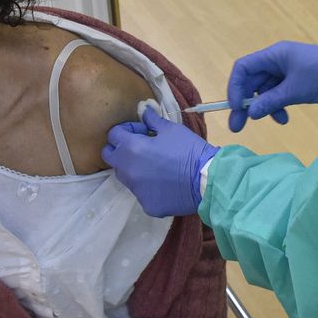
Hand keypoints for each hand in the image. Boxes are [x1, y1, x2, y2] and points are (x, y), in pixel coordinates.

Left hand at [103, 106, 217, 216]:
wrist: (207, 180)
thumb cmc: (189, 150)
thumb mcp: (172, 130)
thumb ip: (152, 121)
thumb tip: (143, 112)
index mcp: (131, 149)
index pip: (113, 135)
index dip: (126, 130)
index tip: (143, 132)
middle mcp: (128, 171)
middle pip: (111, 157)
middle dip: (121, 149)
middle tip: (141, 147)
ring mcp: (136, 190)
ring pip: (125, 176)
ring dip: (133, 168)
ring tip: (155, 166)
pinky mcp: (146, 205)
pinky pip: (140, 192)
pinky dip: (148, 186)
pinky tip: (165, 183)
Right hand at [226, 41, 317, 132]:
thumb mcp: (295, 90)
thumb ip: (270, 101)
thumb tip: (250, 113)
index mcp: (273, 55)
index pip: (243, 68)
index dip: (235, 87)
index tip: (234, 107)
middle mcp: (276, 60)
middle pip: (251, 82)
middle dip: (246, 104)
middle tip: (238, 126)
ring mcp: (285, 70)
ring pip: (265, 90)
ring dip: (266, 106)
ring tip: (276, 120)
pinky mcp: (294, 79)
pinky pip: (277, 93)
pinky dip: (278, 105)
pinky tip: (284, 117)